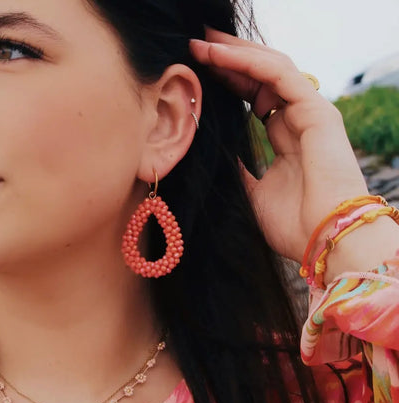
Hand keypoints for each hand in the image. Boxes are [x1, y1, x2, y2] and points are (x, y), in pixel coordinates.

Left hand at [190, 30, 368, 262]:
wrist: (324, 241)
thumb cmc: (295, 226)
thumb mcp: (254, 194)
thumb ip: (241, 171)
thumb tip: (222, 158)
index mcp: (286, 138)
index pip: (254, 98)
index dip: (228, 81)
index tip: (198, 71)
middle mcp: (298, 120)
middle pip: (261, 78)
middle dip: (229, 59)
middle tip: (197, 43)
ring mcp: (310, 114)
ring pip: (270, 69)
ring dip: (235, 54)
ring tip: (203, 41)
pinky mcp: (318, 112)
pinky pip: (280, 75)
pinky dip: (249, 63)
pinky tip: (221, 55)